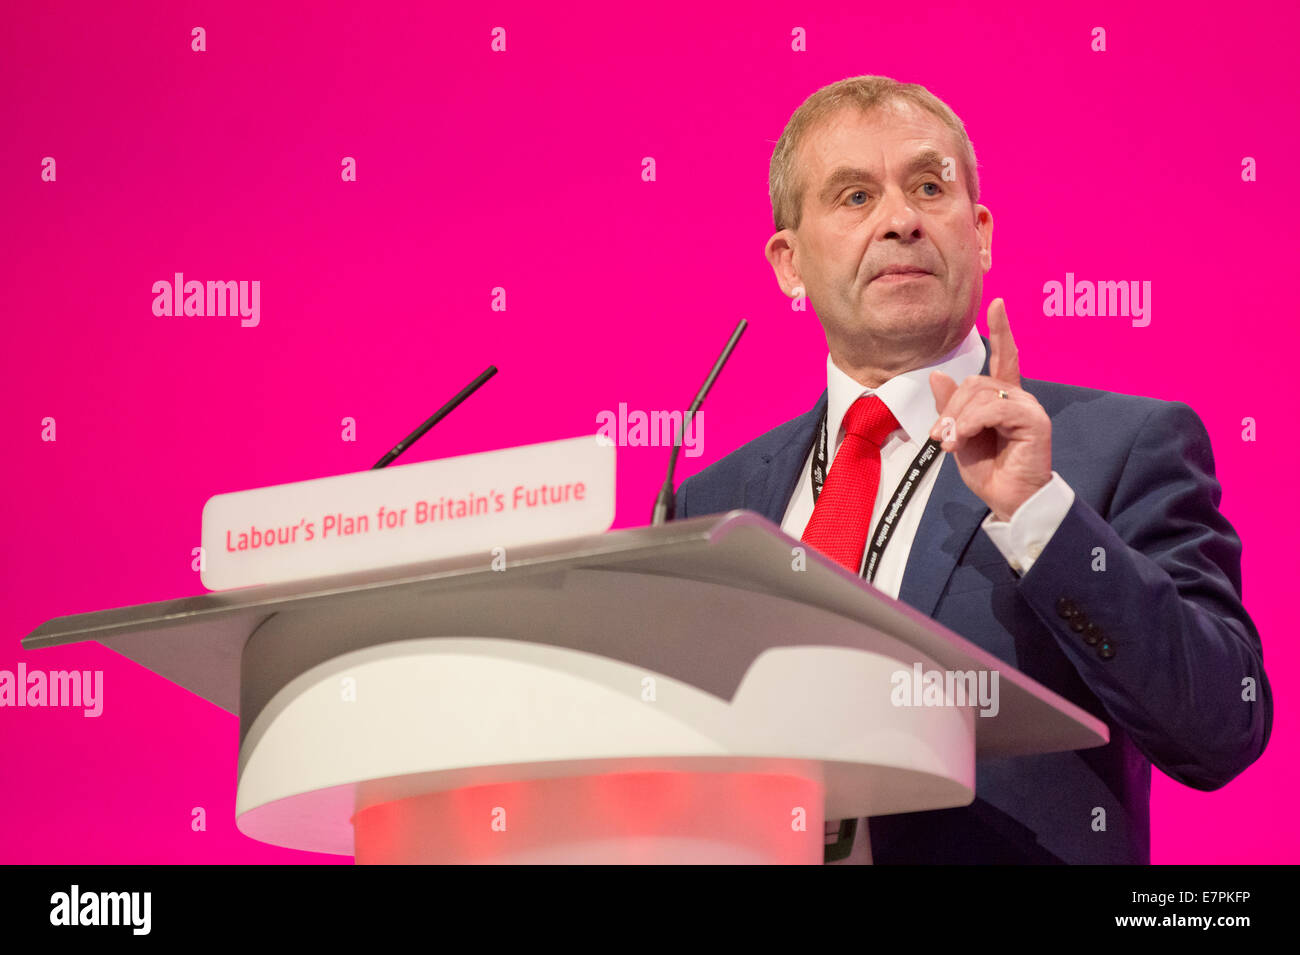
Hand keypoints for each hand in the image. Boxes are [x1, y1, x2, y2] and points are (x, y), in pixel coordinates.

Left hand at [928, 298, 1051, 521]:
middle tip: (940, 437)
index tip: (997, 303)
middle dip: (950, 408)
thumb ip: (951, 407)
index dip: (1000, 330)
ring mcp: (1027, 406)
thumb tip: (938, 373)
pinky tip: (964, 439)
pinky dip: (973, 422)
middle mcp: (1017, 396)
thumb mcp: (960, 436)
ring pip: (981, 392)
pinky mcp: (1034, 420)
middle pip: (975, 380)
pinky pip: (995, 408)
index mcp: (1002, 398)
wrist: (1008, 501)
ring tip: (950, 444)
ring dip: (958, 419)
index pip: (1004, 356)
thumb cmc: (988, 471)